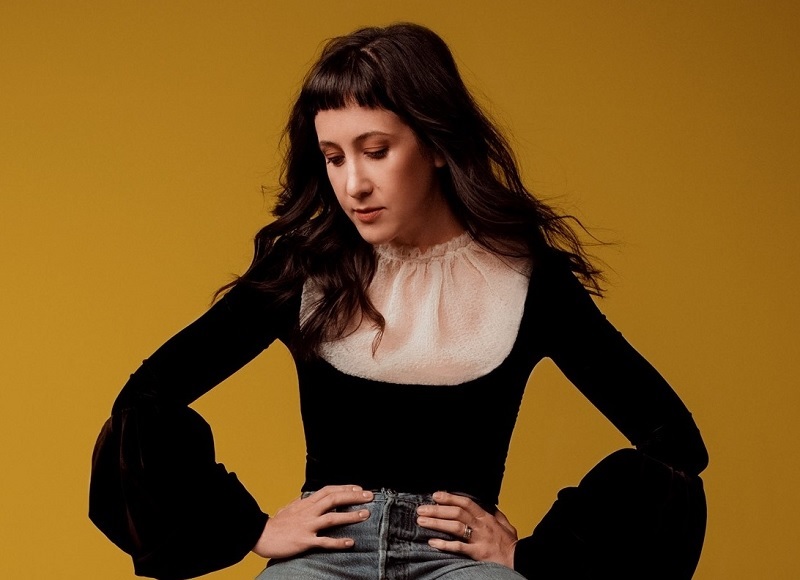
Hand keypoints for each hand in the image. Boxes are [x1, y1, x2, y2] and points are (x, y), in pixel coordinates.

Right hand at [252, 485, 372, 558]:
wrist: (260, 536)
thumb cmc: (275, 524)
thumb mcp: (289, 508)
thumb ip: (300, 503)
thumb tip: (306, 498)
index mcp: (305, 503)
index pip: (328, 490)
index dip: (345, 488)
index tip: (359, 489)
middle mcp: (308, 511)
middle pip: (334, 499)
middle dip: (354, 497)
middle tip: (370, 497)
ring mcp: (307, 525)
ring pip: (332, 517)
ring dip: (351, 516)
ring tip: (366, 515)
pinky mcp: (304, 540)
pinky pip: (324, 541)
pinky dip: (338, 542)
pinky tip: (350, 542)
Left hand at [416, 491, 517, 567]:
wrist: (521, 561)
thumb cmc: (512, 546)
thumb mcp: (507, 526)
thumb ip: (498, 516)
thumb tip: (491, 507)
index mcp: (487, 518)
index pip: (466, 503)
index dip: (449, 498)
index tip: (435, 495)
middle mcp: (482, 526)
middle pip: (456, 513)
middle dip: (437, 510)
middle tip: (421, 509)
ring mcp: (480, 539)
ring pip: (455, 527)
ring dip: (436, 523)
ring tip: (422, 521)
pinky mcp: (478, 553)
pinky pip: (459, 547)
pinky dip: (444, 544)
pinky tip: (432, 542)